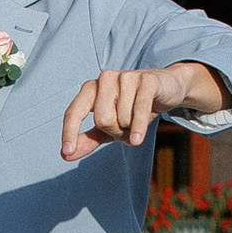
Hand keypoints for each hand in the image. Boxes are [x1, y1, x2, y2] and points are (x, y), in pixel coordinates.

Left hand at [61, 61, 231, 159]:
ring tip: (140, 118)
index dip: (69, 132)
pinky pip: (139, 109)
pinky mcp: (146, 79)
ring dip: (132, 127)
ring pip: (122, 118)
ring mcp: (125, 76)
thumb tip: (65, 155)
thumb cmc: (132, 108)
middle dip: (116, 131)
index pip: (73, 112)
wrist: (166, 90)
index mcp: (91, 88)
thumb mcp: (109, 127)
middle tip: (127, 126)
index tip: (66, 152)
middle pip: (102, 120)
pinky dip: (139, 127)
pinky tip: (138, 139)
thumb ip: (88, 139)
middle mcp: (104, 79)